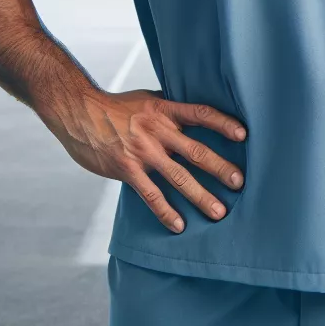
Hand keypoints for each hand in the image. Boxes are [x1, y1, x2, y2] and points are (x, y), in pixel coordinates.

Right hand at [45, 87, 245, 232]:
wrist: (79, 112)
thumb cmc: (117, 107)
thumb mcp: (148, 100)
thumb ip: (170, 112)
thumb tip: (196, 119)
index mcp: (165, 110)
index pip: (201, 113)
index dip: (224, 123)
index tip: (244, 135)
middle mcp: (158, 130)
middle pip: (197, 151)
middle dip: (221, 168)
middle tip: (241, 183)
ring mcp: (143, 152)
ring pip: (179, 177)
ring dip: (201, 196)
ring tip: (219, 212)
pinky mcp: (127, 169)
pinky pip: (151, 195)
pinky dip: (166, 212)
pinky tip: (180, 225)